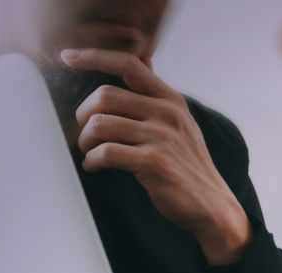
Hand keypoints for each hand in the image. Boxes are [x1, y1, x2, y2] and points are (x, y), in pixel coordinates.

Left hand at [62, 48, 251, 264]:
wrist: (212, 206)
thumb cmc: (190, 166)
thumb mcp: (182, 123)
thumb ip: (158, 94)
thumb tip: (143, 59)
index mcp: (172, 101)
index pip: (128, 64)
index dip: (94, 57)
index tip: (68, 58)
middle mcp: (169, 114)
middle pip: (105, 95)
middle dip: (84, 114)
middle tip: (85, 132)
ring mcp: (162, 138)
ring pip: (100, 124)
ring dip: (85, 140)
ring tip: (89, 151)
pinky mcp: (154, 163)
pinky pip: (106, 152)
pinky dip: (92, 160)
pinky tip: (94, 166)